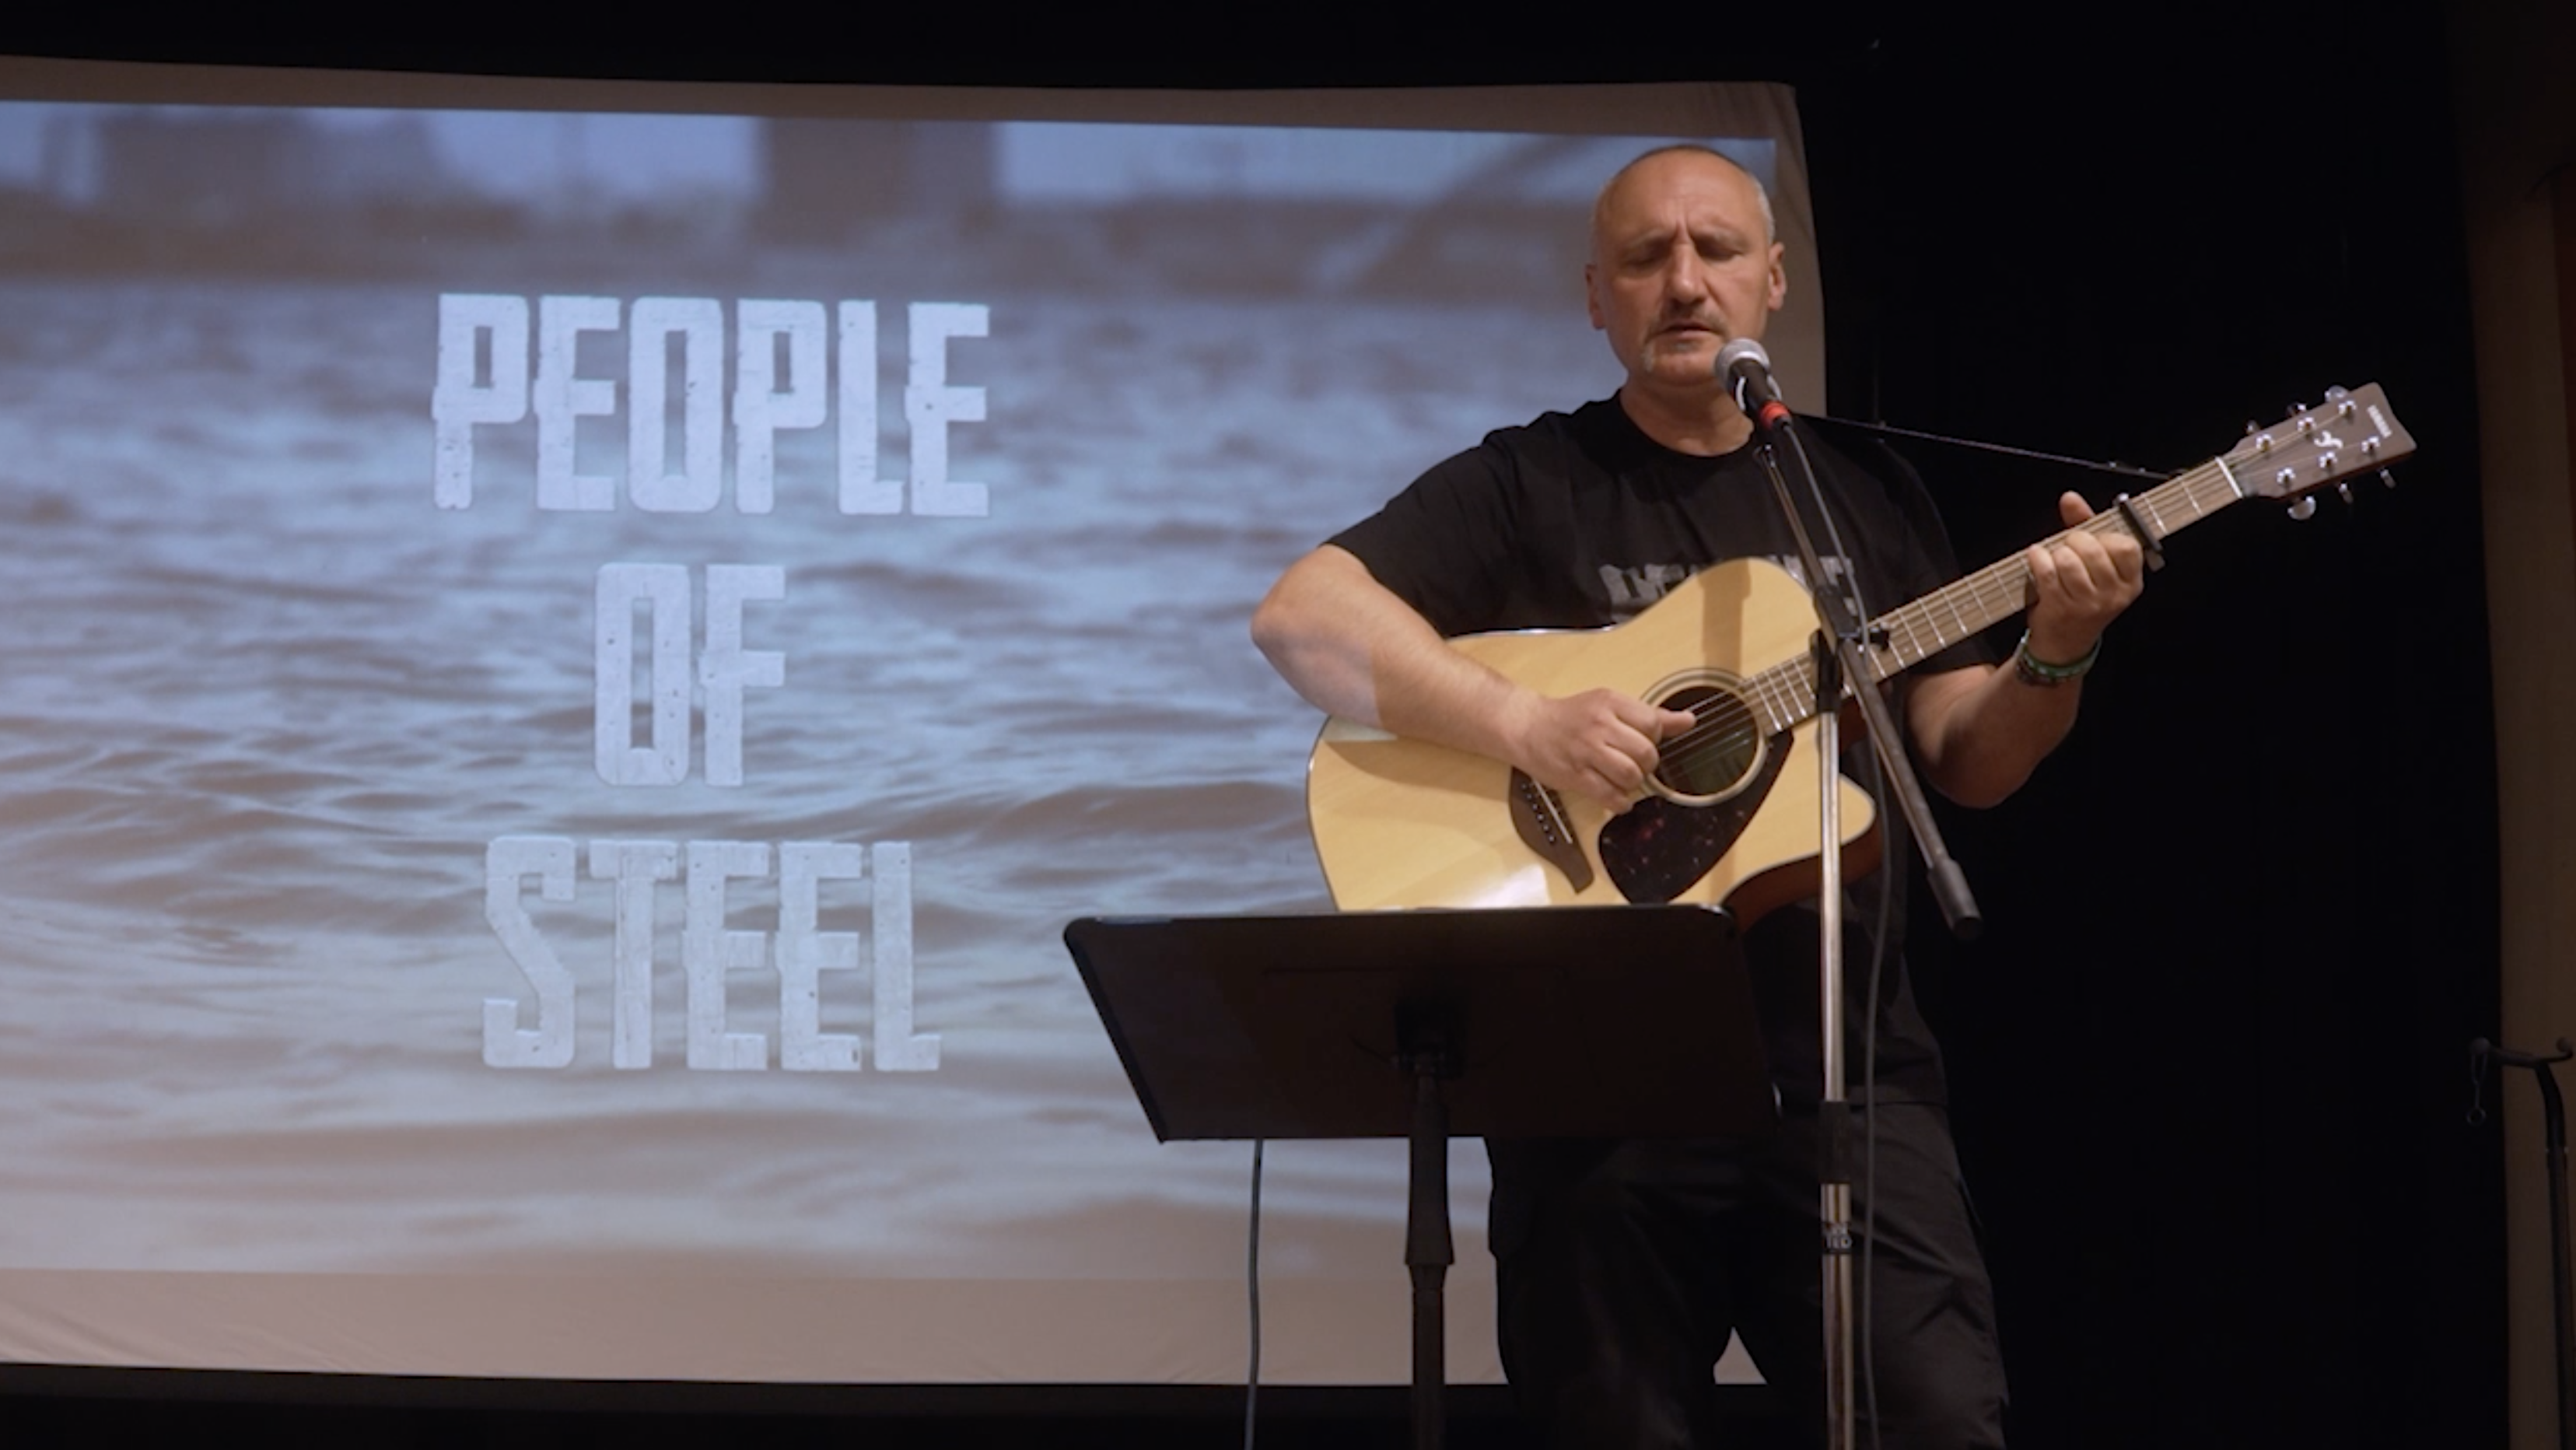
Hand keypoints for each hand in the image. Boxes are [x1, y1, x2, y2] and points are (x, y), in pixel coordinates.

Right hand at [1502, 688, 1698, 813]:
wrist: (1527, 727)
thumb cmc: (1571, 717)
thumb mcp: (1610, 705)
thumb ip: (1650, 715)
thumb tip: (1688, 720)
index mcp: (1610, 703)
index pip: (1653, 724)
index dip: (1653, 738)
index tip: (1641, 741)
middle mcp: (1599, 725)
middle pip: (1645, 752)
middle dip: (1646, 764)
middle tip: (1635, 763)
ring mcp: (1586, 751)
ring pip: (1630, 775)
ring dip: (1633, 783)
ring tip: (1623, 778)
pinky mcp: (1575, 776)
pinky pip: (1610, 796)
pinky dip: (1620, 802)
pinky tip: (1616, 796)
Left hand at [2022, 491, 2144, 662]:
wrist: (2063, 644)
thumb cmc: (2080, 600)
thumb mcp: (2094, 567)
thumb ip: (2085, 527)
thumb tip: (2071, 499)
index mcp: (2130, 582)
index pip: (2126, 546)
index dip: (2105, 536)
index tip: (2094, 540)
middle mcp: (2113, 595)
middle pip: (2093, 548)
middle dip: (2074, 540)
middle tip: (2068, 548)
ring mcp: (2088, 604)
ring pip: (2068, 559)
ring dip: (2056, 553)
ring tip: (2055, 560)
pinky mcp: (2061, 608)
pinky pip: (2047, 571)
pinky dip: (2037, 559)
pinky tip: (2037, 559)